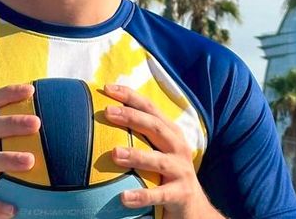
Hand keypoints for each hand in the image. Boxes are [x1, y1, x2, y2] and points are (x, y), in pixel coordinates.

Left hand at [103, 84, 222, 218]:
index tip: (107, 88)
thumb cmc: (166, 173)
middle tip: (108, 111)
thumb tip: (102, 117)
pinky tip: (124, 197)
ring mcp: (181, 170)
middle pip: (155, 127)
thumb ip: (138, 135)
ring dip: (136, 155)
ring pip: (158, 160)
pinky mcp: (180, 194)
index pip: (150, 108)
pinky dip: (142, 196)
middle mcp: (178, 147)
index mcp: (170, 132)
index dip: (130, 96)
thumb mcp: (157, 149)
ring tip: (115, 153)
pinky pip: (159, 195)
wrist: (193, 206)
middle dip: (132, 117)